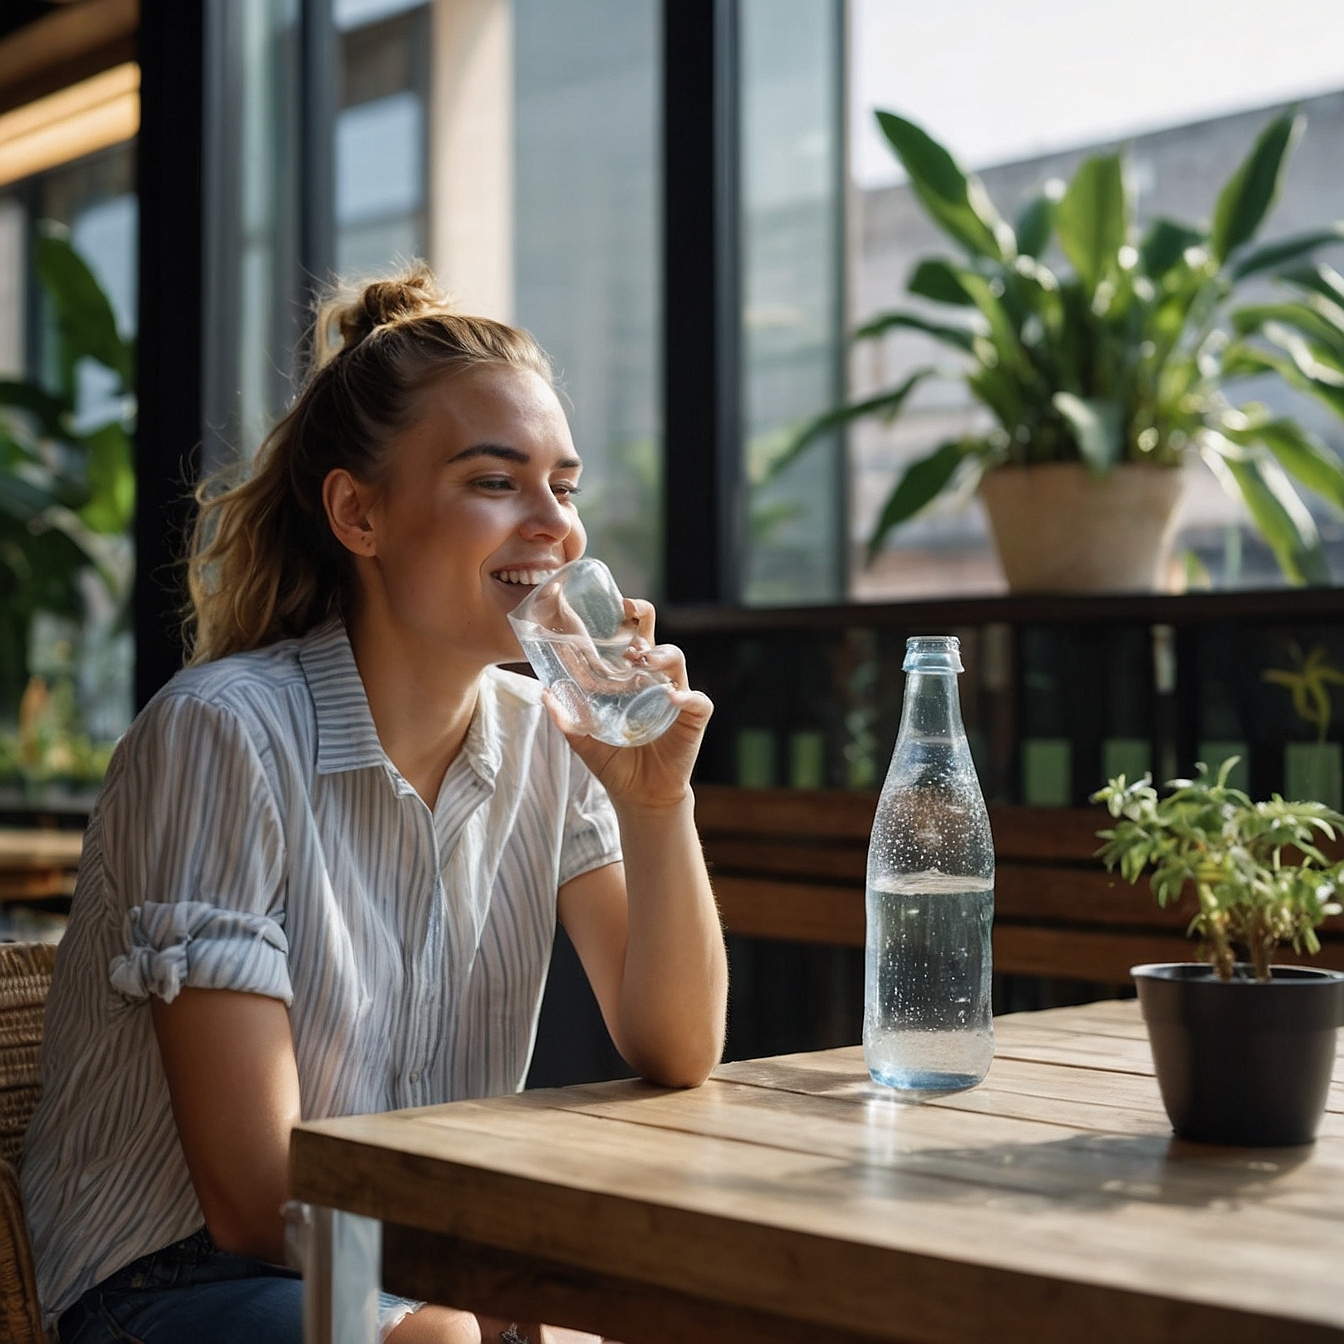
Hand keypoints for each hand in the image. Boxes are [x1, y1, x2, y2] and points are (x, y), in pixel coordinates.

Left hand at [543, 598, 711, 811]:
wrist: (640, 794)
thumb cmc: (615, 761)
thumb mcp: (584, 740)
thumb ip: (567, 718)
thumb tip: (544, 692)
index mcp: (630, 678)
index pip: (628, 638)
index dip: (623, 618)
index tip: (612, 604)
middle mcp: (654, 681)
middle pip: (653, 637)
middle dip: (644, 618)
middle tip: (628, 611)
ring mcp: (676, 696)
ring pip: (676, 662)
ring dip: (660, 656)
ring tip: (643, 660)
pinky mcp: (693, 718)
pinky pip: (697, 700)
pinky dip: (687, 697)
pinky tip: (673, 698)